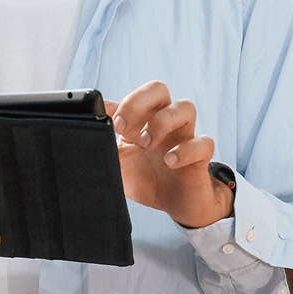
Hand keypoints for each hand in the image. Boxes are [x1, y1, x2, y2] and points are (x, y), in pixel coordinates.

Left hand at [106, 81, 233, 228]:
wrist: (176, 204)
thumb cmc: (148, 179)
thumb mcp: (119, 167)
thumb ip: (106, 151)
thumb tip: (88, 138)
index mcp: (142, 121)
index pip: (130, 98)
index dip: (113, 104)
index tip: (100, 117)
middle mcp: (164, 122)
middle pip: (158, 89)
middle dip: (138, 102)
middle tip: (122, 128)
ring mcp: (184, 136)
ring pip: (185, 106)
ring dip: (162, 121)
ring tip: (146, 144)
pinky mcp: (201, 155)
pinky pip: (204, 142)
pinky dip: (185, 150)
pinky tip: (170, 161)